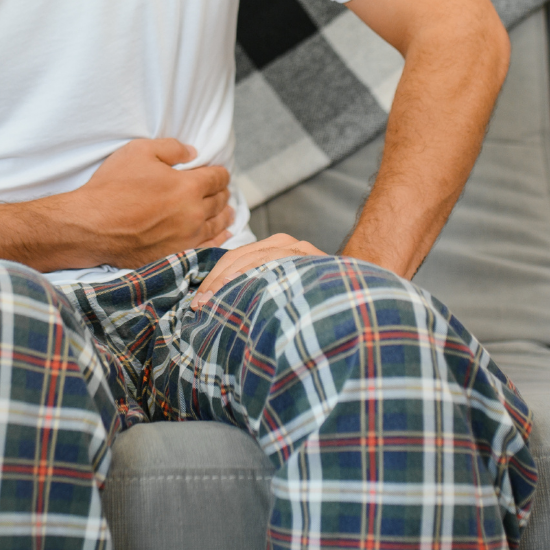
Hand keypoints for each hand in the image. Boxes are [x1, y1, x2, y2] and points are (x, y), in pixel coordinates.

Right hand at [58, 138, 233, 268]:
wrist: (92, 226)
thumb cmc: (113, 186)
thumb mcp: (139, 151)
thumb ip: (171, 148)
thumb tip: (192, 152)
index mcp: (189, 186)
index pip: (217, 178)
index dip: (220, 173)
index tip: (220, 172)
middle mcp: (194, 213)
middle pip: (219, 201)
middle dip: (223, 193)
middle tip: (222, 190)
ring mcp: (186, 237)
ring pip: (217, 225)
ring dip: (225, 216)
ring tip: (229, 212)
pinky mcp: (176, 254)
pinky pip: (207, 247)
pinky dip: (219, 239)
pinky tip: (223, 236)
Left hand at [193, 232, 323, 304]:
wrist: (353, 296)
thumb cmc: (312, 298)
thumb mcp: (278, 289)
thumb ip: (254, 288)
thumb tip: (213, 305)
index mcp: (273, 247)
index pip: (233, 258)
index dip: (213, 280)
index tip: (197, 303)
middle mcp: (285, 243)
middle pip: (239, 257)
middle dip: (216, 282)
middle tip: (199, 306)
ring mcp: (299, 250)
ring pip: (256, 260)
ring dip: (231, 280)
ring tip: (213, 300)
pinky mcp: (311, 261)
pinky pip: (279, 267)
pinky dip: (257, 278)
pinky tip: (245, 294)